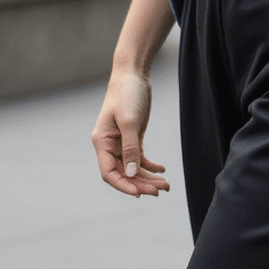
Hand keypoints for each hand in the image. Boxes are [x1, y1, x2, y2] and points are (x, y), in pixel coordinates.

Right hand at [91, 65, 169, 198]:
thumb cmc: (127, 94)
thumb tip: (130, 173)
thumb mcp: (129, 122)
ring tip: (166, 185)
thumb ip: (130, 148)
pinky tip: (162, 170)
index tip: (140, 193)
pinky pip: (139, 158)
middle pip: (123, 173)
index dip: (123, 185)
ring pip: (132, 168)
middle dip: (141, 183)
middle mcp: (109, 145)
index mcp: (101, 142)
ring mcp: (121, 142)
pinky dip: (150, 166)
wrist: (133, 75)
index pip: (109, 173)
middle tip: (160, 191)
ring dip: (148, 177)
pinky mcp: (133, 137)